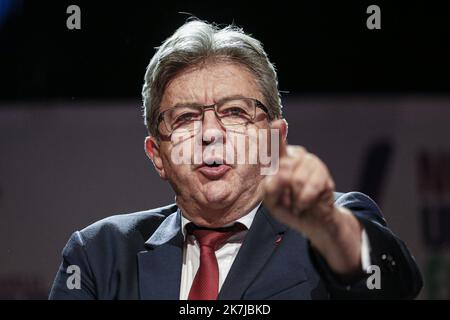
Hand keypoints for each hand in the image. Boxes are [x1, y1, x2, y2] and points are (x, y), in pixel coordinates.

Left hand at [262, 120, 362, 274]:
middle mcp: (294, 156)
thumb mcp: (271, 201)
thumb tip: (282, 172)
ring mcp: (310, 162)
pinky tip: (304, 204)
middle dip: (281, 190)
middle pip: (283, 168)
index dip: (275, 135)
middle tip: (285, 200)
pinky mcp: (324, 173)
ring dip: (294, 198)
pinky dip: (304, 200)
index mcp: (277, 161)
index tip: (277, 123)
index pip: (274, 146)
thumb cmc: (288, 207)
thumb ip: (269, 187)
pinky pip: (311, 187)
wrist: (312, 221)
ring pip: (296, 179)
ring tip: (296, 202)